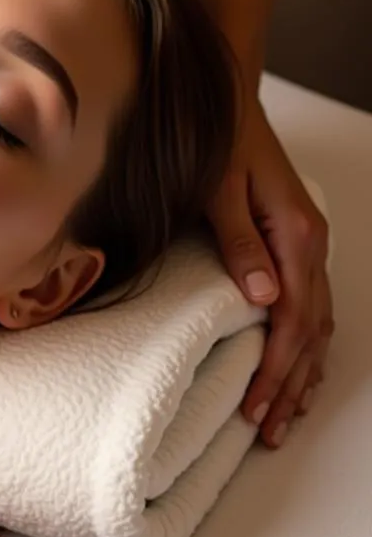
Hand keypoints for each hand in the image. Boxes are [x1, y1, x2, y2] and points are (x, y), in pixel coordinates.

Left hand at [205, 98, 333, 448]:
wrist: (230, 106)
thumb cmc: (221, 144)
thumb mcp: (220, 192)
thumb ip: (242, 245)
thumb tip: (263, 297)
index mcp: (297, 237)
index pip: (294, 320)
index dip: (277, 369)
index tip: (259, 406)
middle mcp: (310, 247)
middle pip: (309, 331)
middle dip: (290, 385)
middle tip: (268, 430)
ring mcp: (307, 247)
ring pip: (316, 324)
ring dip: (301, 373)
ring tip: (284, 417)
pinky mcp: (295, 245)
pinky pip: (312, 305)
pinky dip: (307, 344)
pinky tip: (299, 370)